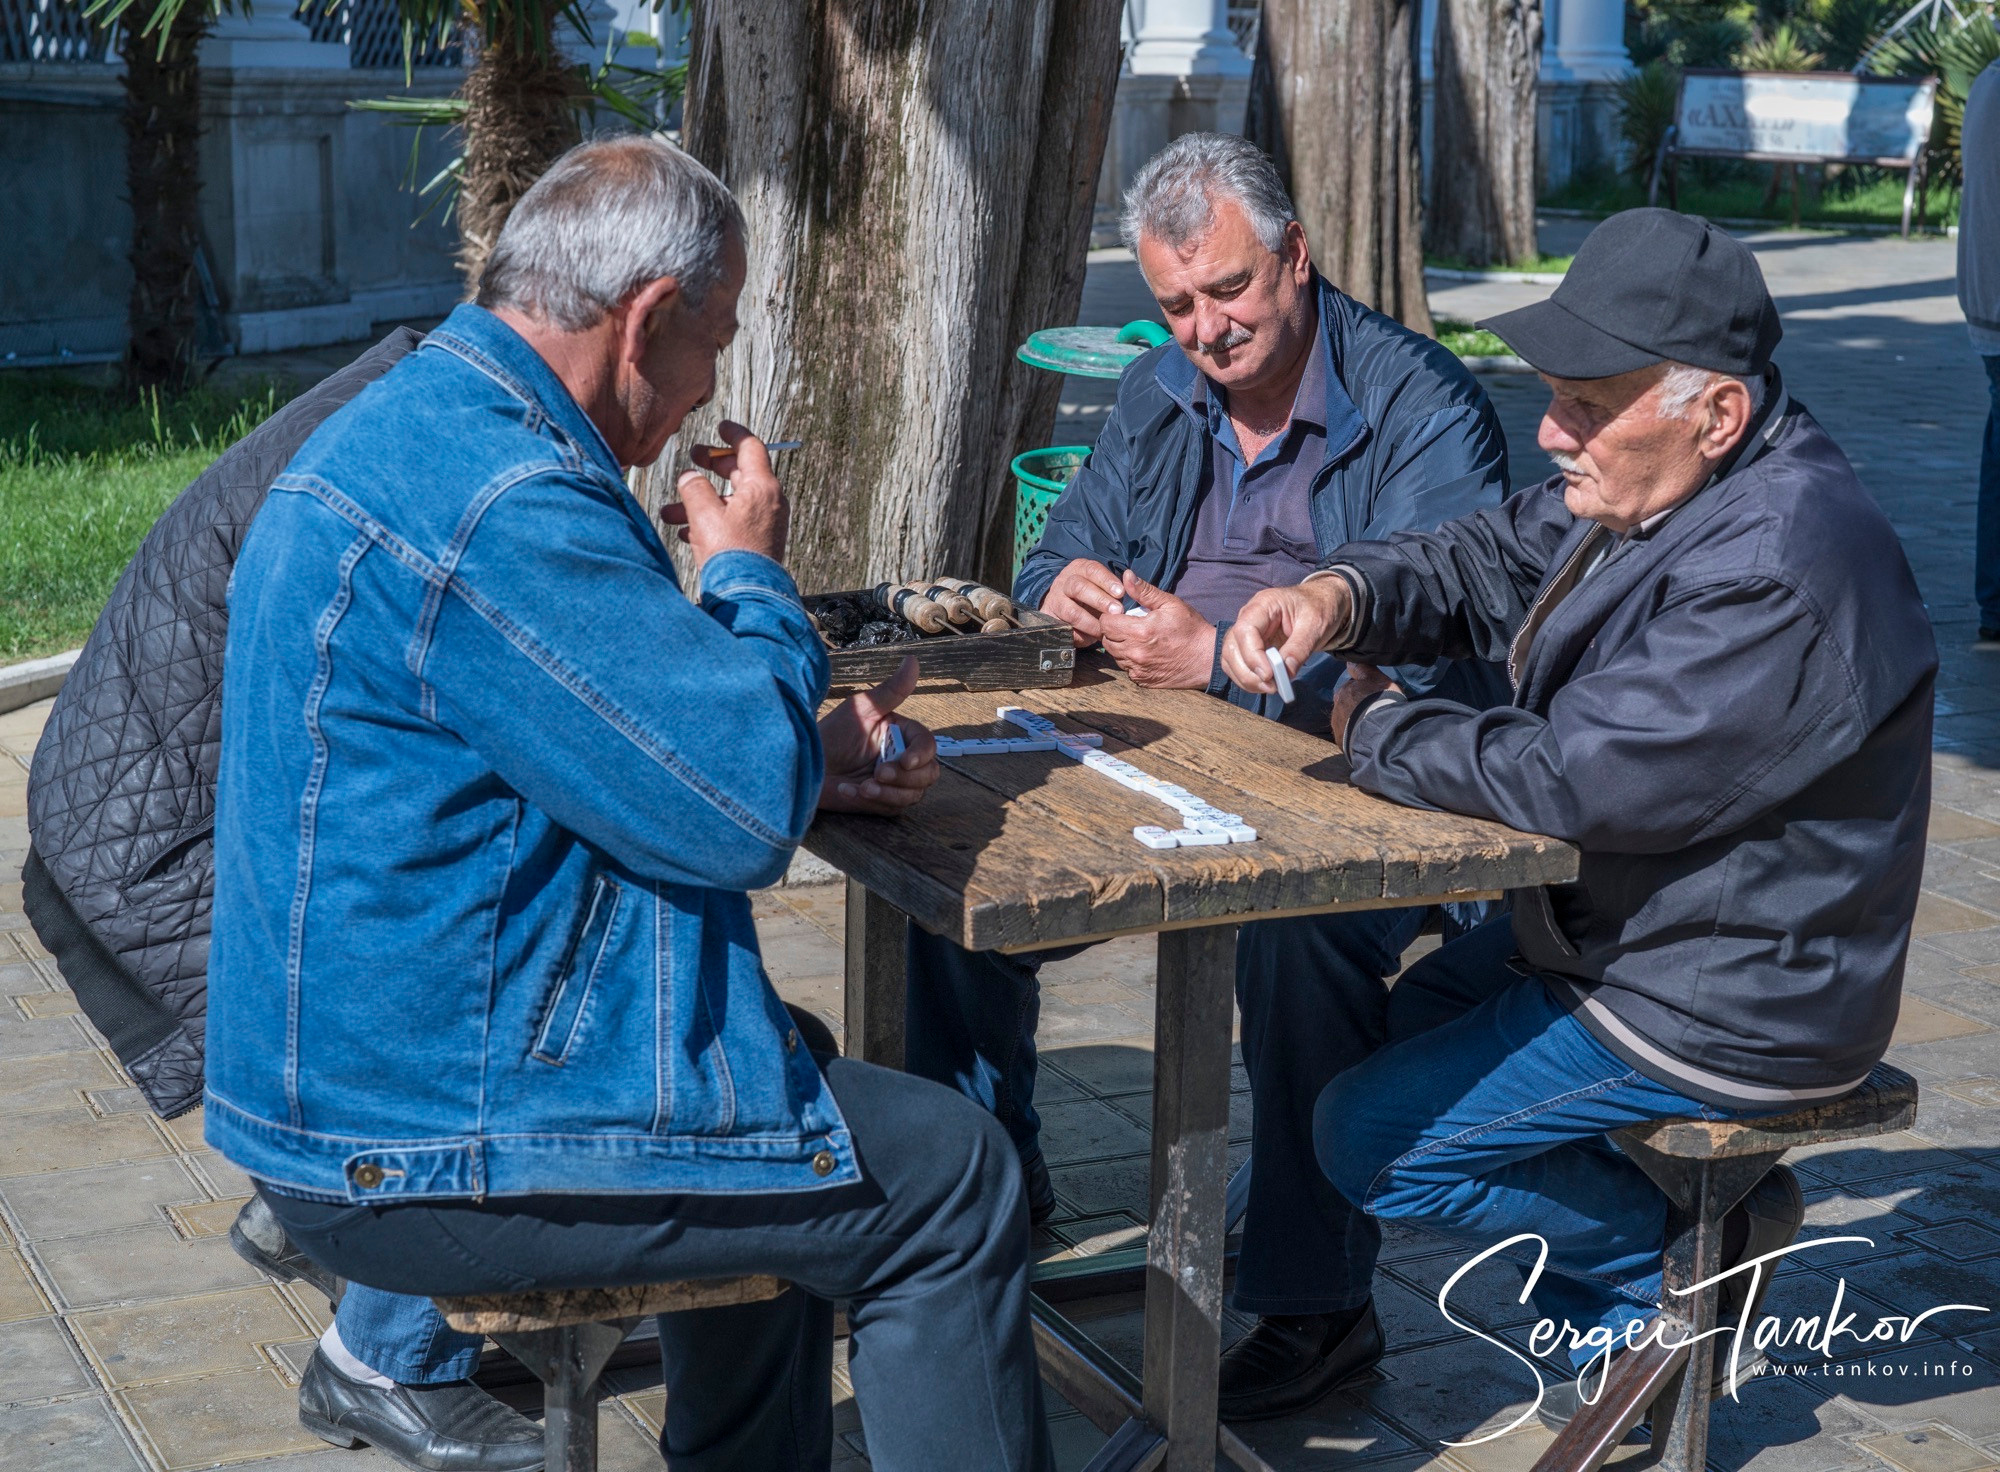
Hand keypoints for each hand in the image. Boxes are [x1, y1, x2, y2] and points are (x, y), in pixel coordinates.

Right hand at [658, 420, 789, 569]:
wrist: (748, 594)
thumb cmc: (730, 553)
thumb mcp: (704, 514)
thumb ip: (694, 488)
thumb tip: (689, 477)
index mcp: (762, 487)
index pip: (751, 447)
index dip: (733, 434)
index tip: (720, 426)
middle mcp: (768, 502)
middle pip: (739, 472)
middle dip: (711, 466)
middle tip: (693, 458)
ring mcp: (764, 522)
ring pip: (729, 501)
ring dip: (699, 502)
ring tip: (670, 511)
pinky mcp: (757, 541)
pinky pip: (732, 522)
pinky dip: (709, 522)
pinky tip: (685, 533)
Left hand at [816, 656, 939, 815]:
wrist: (804, 764)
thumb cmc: (831, 734)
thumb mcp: (861, 709)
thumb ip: (891, 690)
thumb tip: (913, 661)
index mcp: (901, 735)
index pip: (927, 745)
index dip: (922, 755)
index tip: (905, 761)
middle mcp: (902, 759)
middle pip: (929, 774)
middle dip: (904, 778)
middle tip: (877, 774)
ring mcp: (894, 782)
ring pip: (914, 794)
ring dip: (889, 793)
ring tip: (862, 787)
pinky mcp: (881, 802)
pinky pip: (893, 808)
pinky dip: (874, 801)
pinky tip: (850, 791)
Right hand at [1041, 558, 1125, 648]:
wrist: (1064, 610)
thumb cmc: (1092, 597)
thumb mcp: (1103, 588)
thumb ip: (1116, 589)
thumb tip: (1135, 588)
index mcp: (1080, 569)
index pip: (1092, 570)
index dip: (1107, 581)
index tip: (1121, 592)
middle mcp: (1065, 581)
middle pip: (1079, 587)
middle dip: (1100, 600)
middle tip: (1117, 611)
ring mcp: (1056, 600)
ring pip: (1071, 611)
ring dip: (1091, 621)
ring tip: (1105, 629)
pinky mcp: (1051, 619)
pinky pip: (1065, 628)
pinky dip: (1080, 634)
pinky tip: (1093, 637)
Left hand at [1099, 571, 1216, 688]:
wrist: (1207, 658)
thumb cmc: (1191, 628)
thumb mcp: (1170, 604)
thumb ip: (1144, 591)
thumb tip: (1126, 576)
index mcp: (1140, 631)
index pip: (1106, 623)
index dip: (1110, 616)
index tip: (1121, 614)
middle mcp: (1135, 653)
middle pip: (1106, 640)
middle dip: (1113, 631)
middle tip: (1128, 626)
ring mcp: (1138, 669)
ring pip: (1114, 656)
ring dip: (1120, 647)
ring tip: (1136, 639)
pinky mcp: (1142, 681)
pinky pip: (1126, 669)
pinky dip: (1130, 661)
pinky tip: (1143, 653)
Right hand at [1220, 579, 1351, 692]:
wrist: (1320, 605)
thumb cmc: (1318, 607)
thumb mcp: (1316, 624)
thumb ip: (1300, 647)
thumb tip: (1286, 673)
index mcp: (1263, 604)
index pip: (1245, 630)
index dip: (1252, 655)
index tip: (1269, 674)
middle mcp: (1248, 618)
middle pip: (1231, 647)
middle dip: (1248, 672)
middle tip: (1272, 686)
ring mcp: (1246, 633)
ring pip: (1230, 659)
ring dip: (1246, 679)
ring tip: (1271, 687)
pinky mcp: (1249, 647)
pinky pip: (1238, 666)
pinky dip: (1249, 679)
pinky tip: (1267, 684)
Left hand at [1330, 662, 1395, 749]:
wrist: (1379, 731)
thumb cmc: (1380, 701)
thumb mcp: (1376, 679)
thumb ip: (1363, 669)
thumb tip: (1350, 661)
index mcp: (1344, 691)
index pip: (1350, 687)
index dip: (1360, 691)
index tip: (1369, 696)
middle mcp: (1337, 706)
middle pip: (1346, 704)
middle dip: (1355, 707)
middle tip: (1370, 712)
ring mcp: (1337, 725)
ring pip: (1345, 721)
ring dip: (1354, 722)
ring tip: (1369, 727)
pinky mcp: (1340, 741)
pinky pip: (1347, 736)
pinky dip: (1354, 735)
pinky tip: (1366, 737)